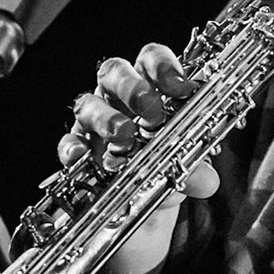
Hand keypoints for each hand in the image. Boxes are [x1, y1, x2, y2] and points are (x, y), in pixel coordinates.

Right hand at [61, 44, 217, 273]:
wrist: (144, 213)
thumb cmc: (163, 171)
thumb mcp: (185, 172)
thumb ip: (195, 171)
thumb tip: (206, 178)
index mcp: (149, 90)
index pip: (151, 60)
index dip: (164, 67)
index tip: (182, 88)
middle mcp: (117, 100)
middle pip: (114, 72)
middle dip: (133, 86)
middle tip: (152, 109)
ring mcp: (93, 124)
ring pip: (88, 104)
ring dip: (106, 117)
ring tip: (124, 135)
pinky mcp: (77, 152)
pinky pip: (68, 143)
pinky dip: (72, 147)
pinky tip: (82, 155)